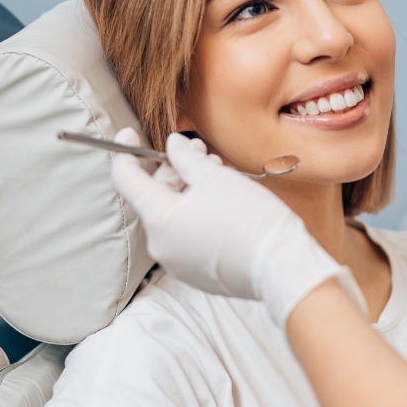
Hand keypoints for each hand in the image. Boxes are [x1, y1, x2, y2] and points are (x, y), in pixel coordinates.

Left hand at [111, 128, 364, 325]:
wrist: (280, 266)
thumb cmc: (249, 218)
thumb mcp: (215, 177)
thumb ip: (186, 158)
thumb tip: (172, 145)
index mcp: (159, 219)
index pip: (127, 180)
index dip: (126, 152)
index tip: (129, 134)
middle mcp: (160, 245)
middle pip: (155, 197)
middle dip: (174, 169)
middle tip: (199, 150)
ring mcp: (177, 263)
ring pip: (173, 215)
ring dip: (188, 190)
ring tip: (217, 173)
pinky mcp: (196, 272)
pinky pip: (187, 235)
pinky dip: (196, 214)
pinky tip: (221, 201)